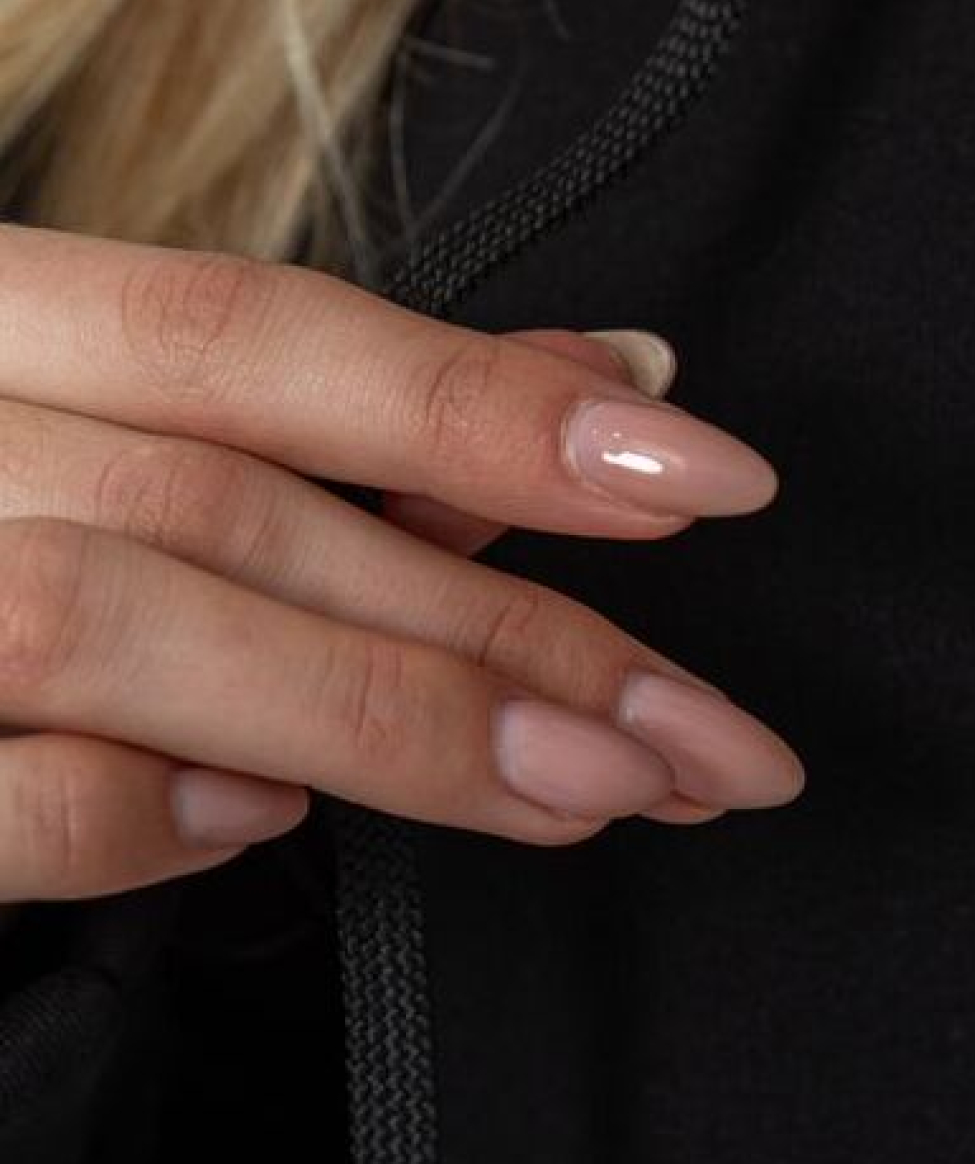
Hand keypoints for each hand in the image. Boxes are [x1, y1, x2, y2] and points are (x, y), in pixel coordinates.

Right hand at [0, 225, 803, 905]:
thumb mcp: (72, 408)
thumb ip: (305, 413)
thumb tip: (602, 383)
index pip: (251, 332)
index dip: (483, 401)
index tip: (701, 470)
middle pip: (231, 500)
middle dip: (507, 626)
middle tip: (713, 737)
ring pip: (120, 623)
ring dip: (385, 721)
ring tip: (590, 794)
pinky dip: (135, 815)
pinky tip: (271, 831)